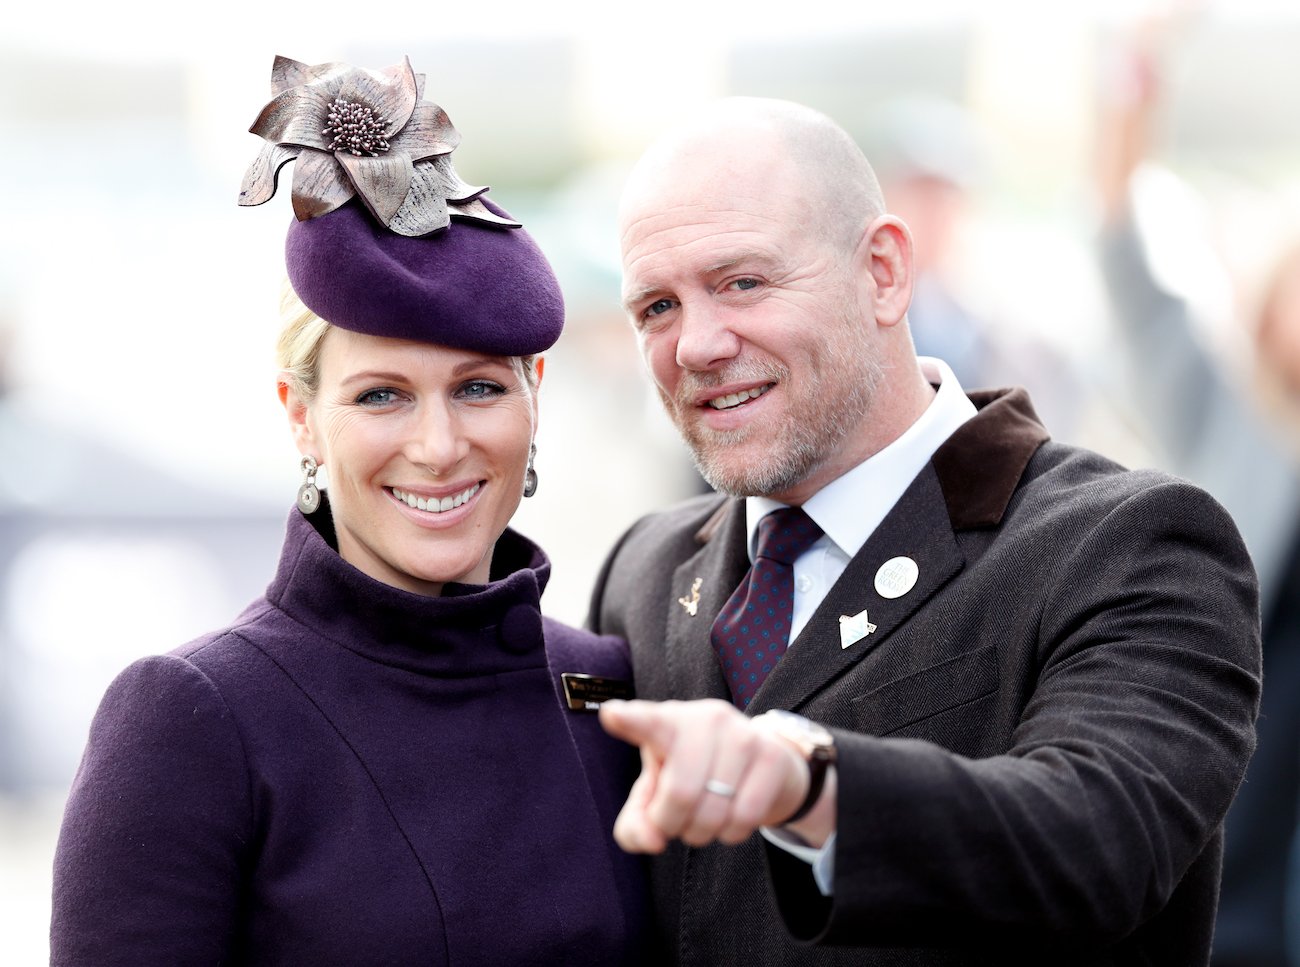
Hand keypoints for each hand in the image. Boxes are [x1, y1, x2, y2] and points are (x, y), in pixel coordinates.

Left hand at [598, 698, 835, 852]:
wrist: (761, 764)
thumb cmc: (694, 776)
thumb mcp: (656, 794)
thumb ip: (637, 823)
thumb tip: (652, 842)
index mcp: (667, 722)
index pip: (647, 722)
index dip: (630, 721)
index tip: (610, 716)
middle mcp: (705, 719)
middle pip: (680, 794)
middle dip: (672, 824)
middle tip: (673, 822)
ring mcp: (741, 734)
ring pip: (714, 811)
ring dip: (702, 833)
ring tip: (703, 817)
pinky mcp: (772, 755)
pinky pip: (745, 817)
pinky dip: (731, 833)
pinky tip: (731, 817)